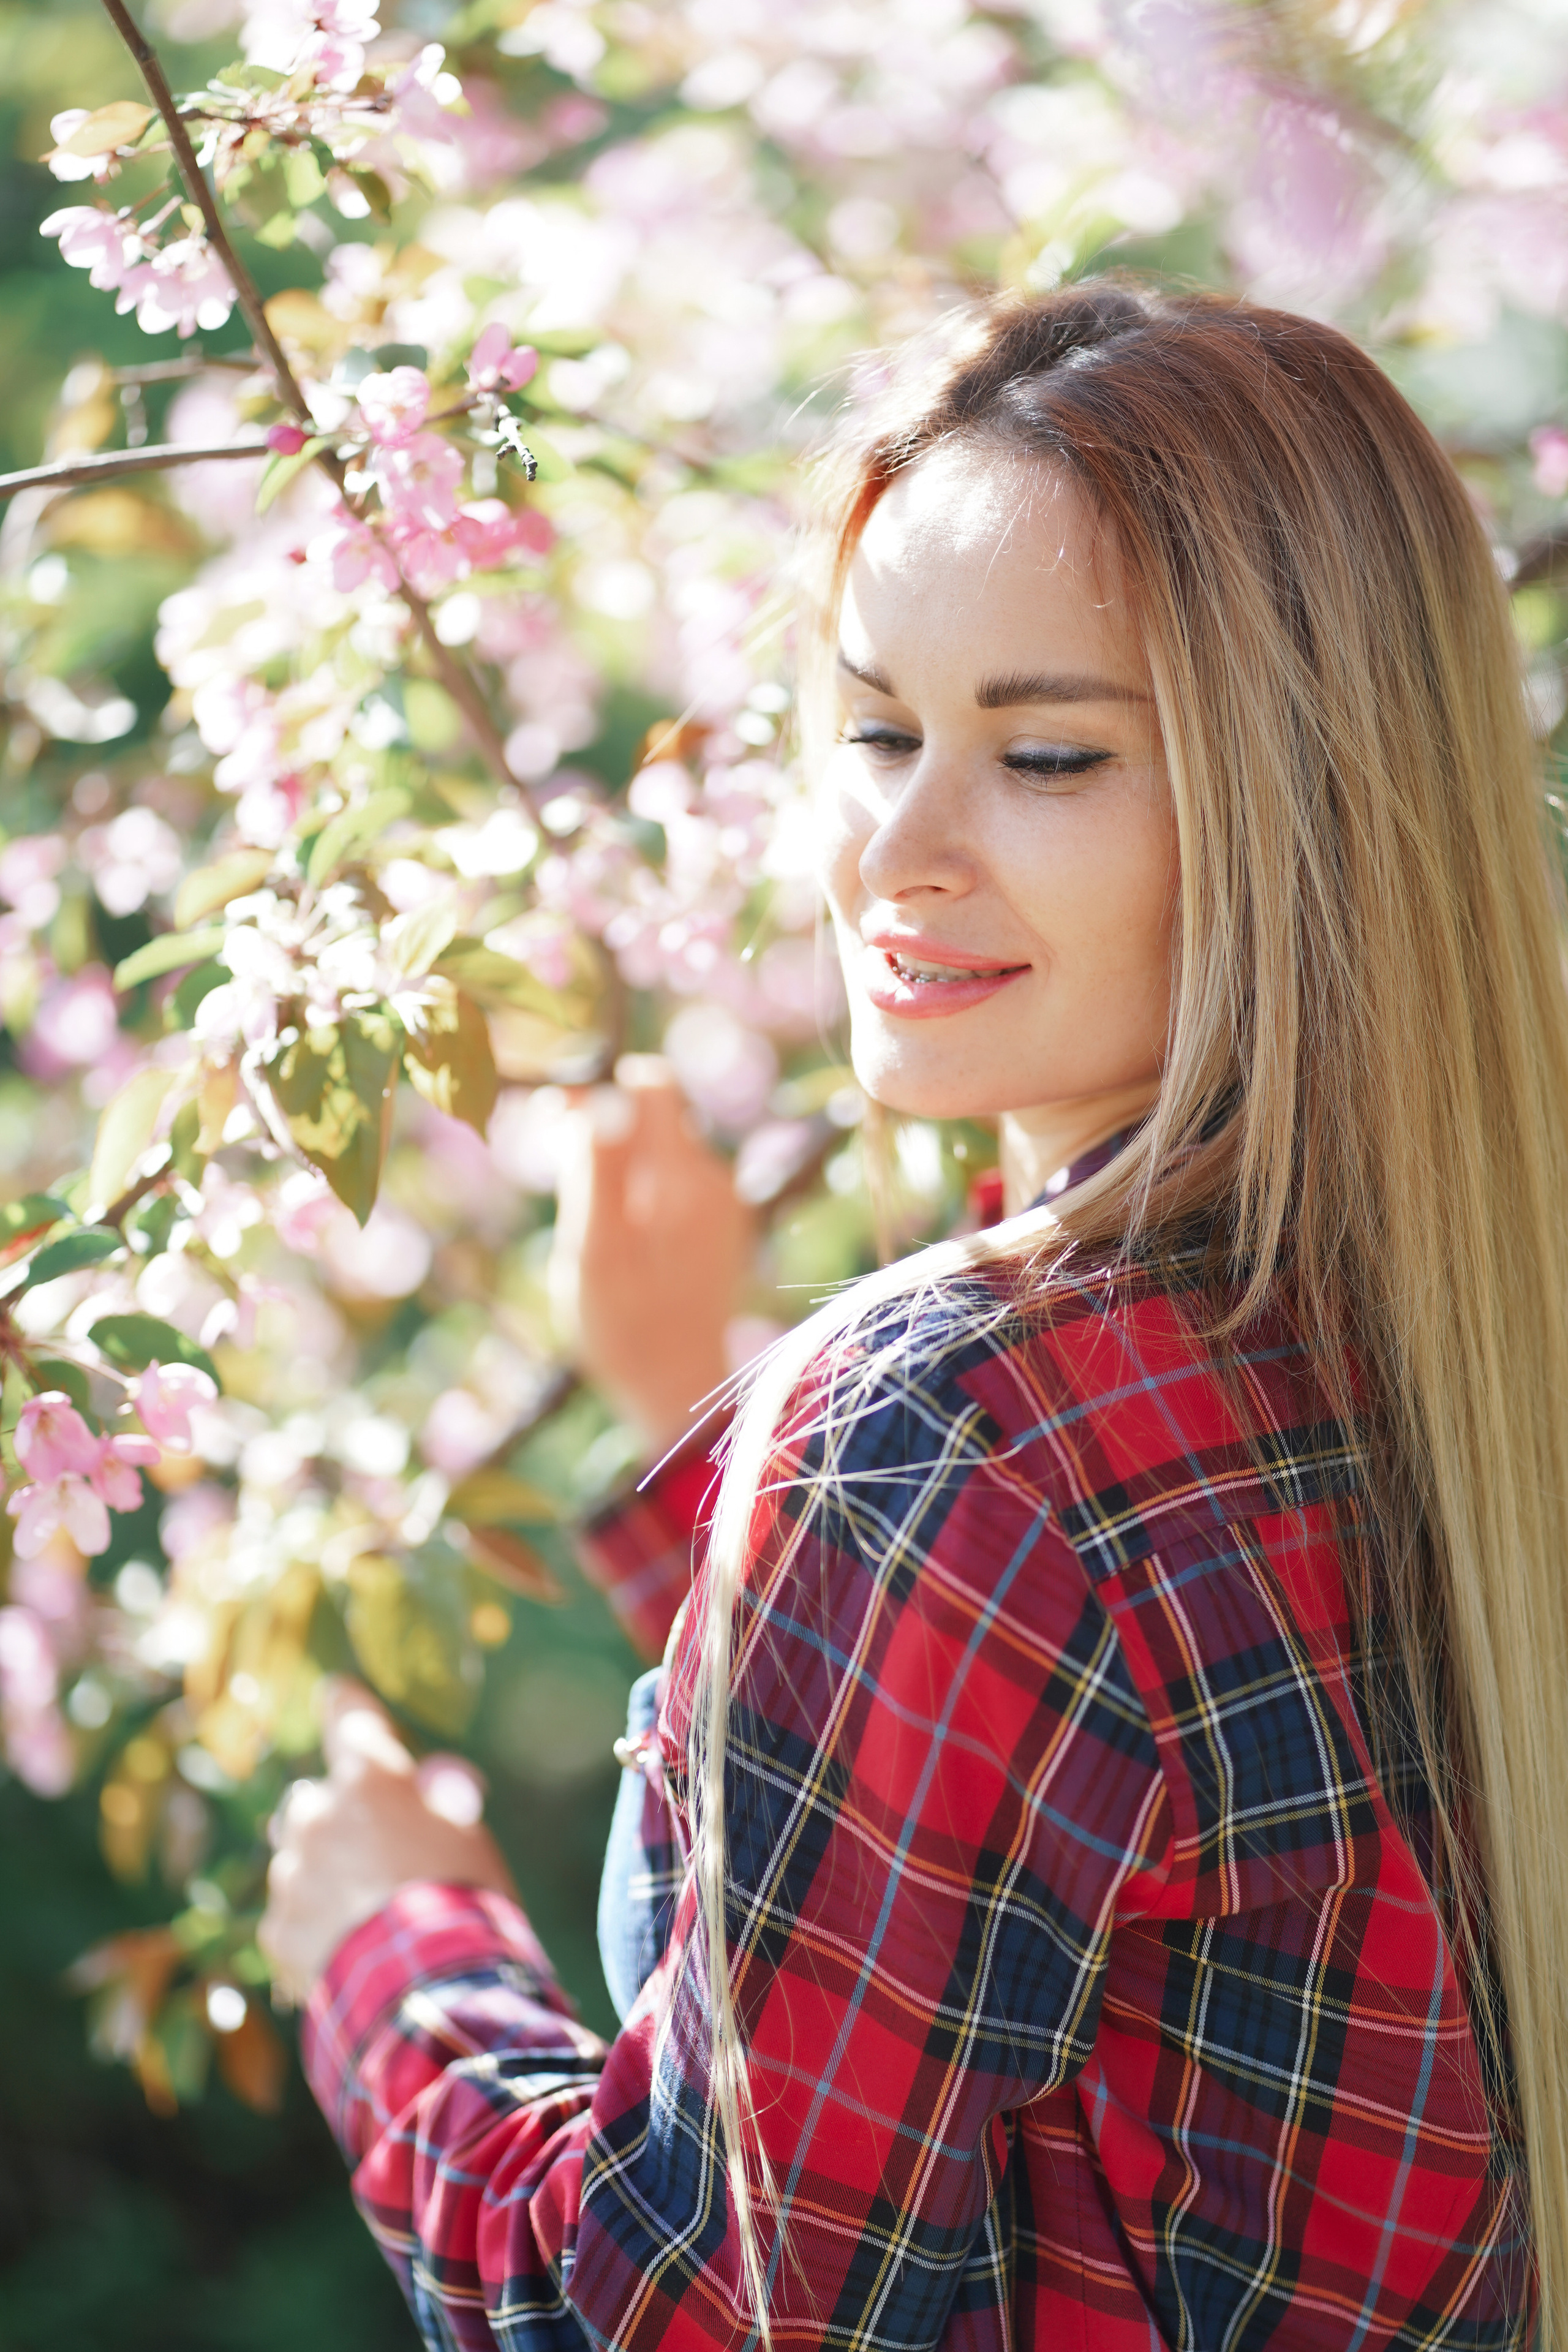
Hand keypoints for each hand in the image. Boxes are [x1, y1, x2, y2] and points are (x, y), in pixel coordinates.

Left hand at [258, 1678, 515, 2005]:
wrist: (426, 1989)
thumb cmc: (462, 1899)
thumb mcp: (468, 1834)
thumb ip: (440, 1800)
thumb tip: (430, 1782)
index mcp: (370, 1780)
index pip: (348, 1718)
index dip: (345, 1704)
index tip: (336, 1693)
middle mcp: (318, 1815)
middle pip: (314, 1798)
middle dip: (336, 1817)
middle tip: (372, 1849)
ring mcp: (291, 1874)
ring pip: (298, 1859)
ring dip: (322, 1873)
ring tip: (366, 1915)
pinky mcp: (277, 1930)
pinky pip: (290, 1916)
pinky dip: (312, 1926)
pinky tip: (349, 1950)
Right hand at [550, 1056, 753, 1450]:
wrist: (681, 1392)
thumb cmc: (626, 1327)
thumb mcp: (595, 1250)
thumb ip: (597, 1170)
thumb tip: (597, 1096)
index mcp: (686, 1177)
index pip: (650, 1084)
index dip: (596, 1090)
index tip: (549, 1120)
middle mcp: (716, 1180)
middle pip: (653, 1115)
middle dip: (601, 1130)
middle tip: (555, 1176)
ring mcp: (724, 1205)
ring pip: (660, 1150)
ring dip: (617, 1166)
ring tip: (588, 1223)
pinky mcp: (721, 1228)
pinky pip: (673, 1184)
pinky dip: (639, 1193)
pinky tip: (618, 1240)